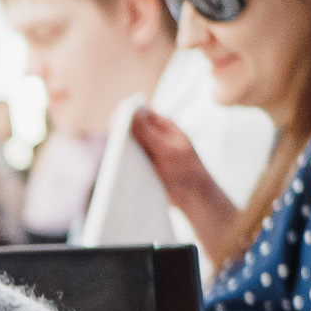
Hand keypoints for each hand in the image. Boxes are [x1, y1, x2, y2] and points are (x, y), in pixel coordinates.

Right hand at [127, 107, 242, 253]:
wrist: (195, 198)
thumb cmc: (187, 172)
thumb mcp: (166, 151)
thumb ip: (148, 133)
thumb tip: (130, 112)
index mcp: (164, 126)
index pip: (140, 113)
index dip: (125, 115)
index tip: (115, 123)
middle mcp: (155, 135)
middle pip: (130, 127)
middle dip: (121, 133)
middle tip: (115, 144)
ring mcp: (149, 150)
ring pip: (128, 144)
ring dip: (120, 149)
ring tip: (118, 158)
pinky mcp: (144, 164)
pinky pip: (128, 159)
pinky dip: (123, 161)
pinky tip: (119, 168)